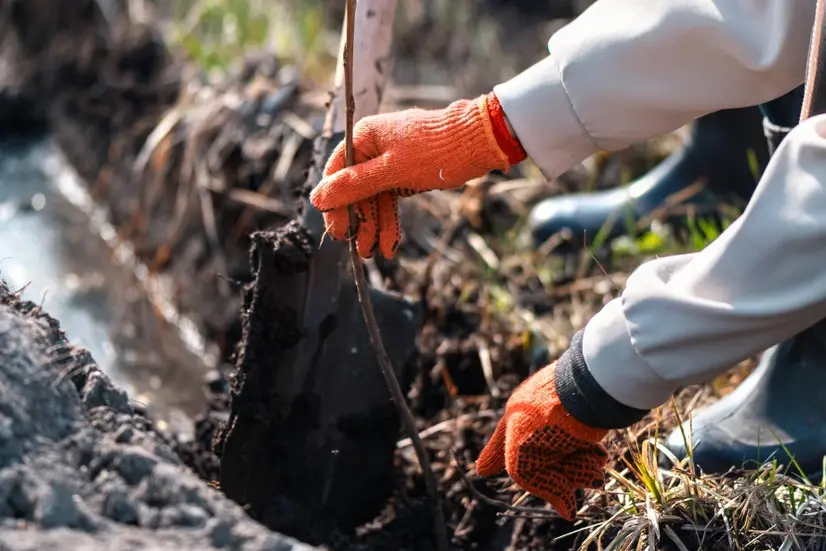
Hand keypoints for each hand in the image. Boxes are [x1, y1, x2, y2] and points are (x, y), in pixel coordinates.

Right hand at [309, 93, 523, 257]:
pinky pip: (390, 199)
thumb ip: (355, 184)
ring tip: (374, 252)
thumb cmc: (436, 150)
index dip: (334, 204)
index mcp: (363, 137)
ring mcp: (389, 161)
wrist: (479, 141)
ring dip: (374, 226)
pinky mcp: (405, 172)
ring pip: (373, 198)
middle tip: (357, 247)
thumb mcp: (392, 170)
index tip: (336, 229)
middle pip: (354, 190)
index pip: (336, 174)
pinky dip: (389, 220)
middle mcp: (372, 147)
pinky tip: (389, 244)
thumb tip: (318, 197)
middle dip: (357, 220)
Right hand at [475, 360, 609, 520]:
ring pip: (569, 459)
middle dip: (562, 479)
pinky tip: (598, 458)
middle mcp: (537, 422)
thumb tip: (568, 512)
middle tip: (579, 486)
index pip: (500, 449)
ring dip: (580, 472)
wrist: (584, 391)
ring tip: (594, 474)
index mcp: (514, 422)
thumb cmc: (544, 422)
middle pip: (544, 462)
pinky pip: (587, 446)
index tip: (483, 470)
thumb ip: (532, 483)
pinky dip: (593, 458)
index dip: (492, 459)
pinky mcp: (588, 418)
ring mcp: (563, 419)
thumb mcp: (521, 459)